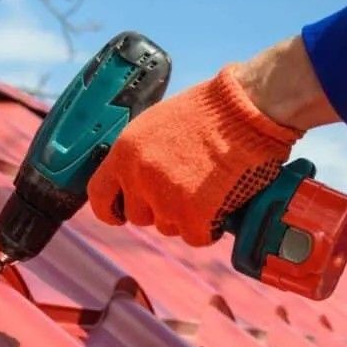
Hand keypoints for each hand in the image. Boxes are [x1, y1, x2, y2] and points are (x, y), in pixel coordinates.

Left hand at [87, 37, 338, 245]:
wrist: (246, 109)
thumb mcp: (158, 124)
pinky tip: (222, 204)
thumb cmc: (211, 111)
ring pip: (170, 228)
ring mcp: (167, 200)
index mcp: (125, 152)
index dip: (110, 209)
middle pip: (140, 217)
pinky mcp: (195, 216)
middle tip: (187, 191)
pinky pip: (197, 237)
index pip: (99, 195)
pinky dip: (210, 227)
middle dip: (161, 210)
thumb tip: (136, 179)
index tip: (120, 215)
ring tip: (210, 188)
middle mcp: (140, 178)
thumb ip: (141, 155)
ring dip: (188, 217)